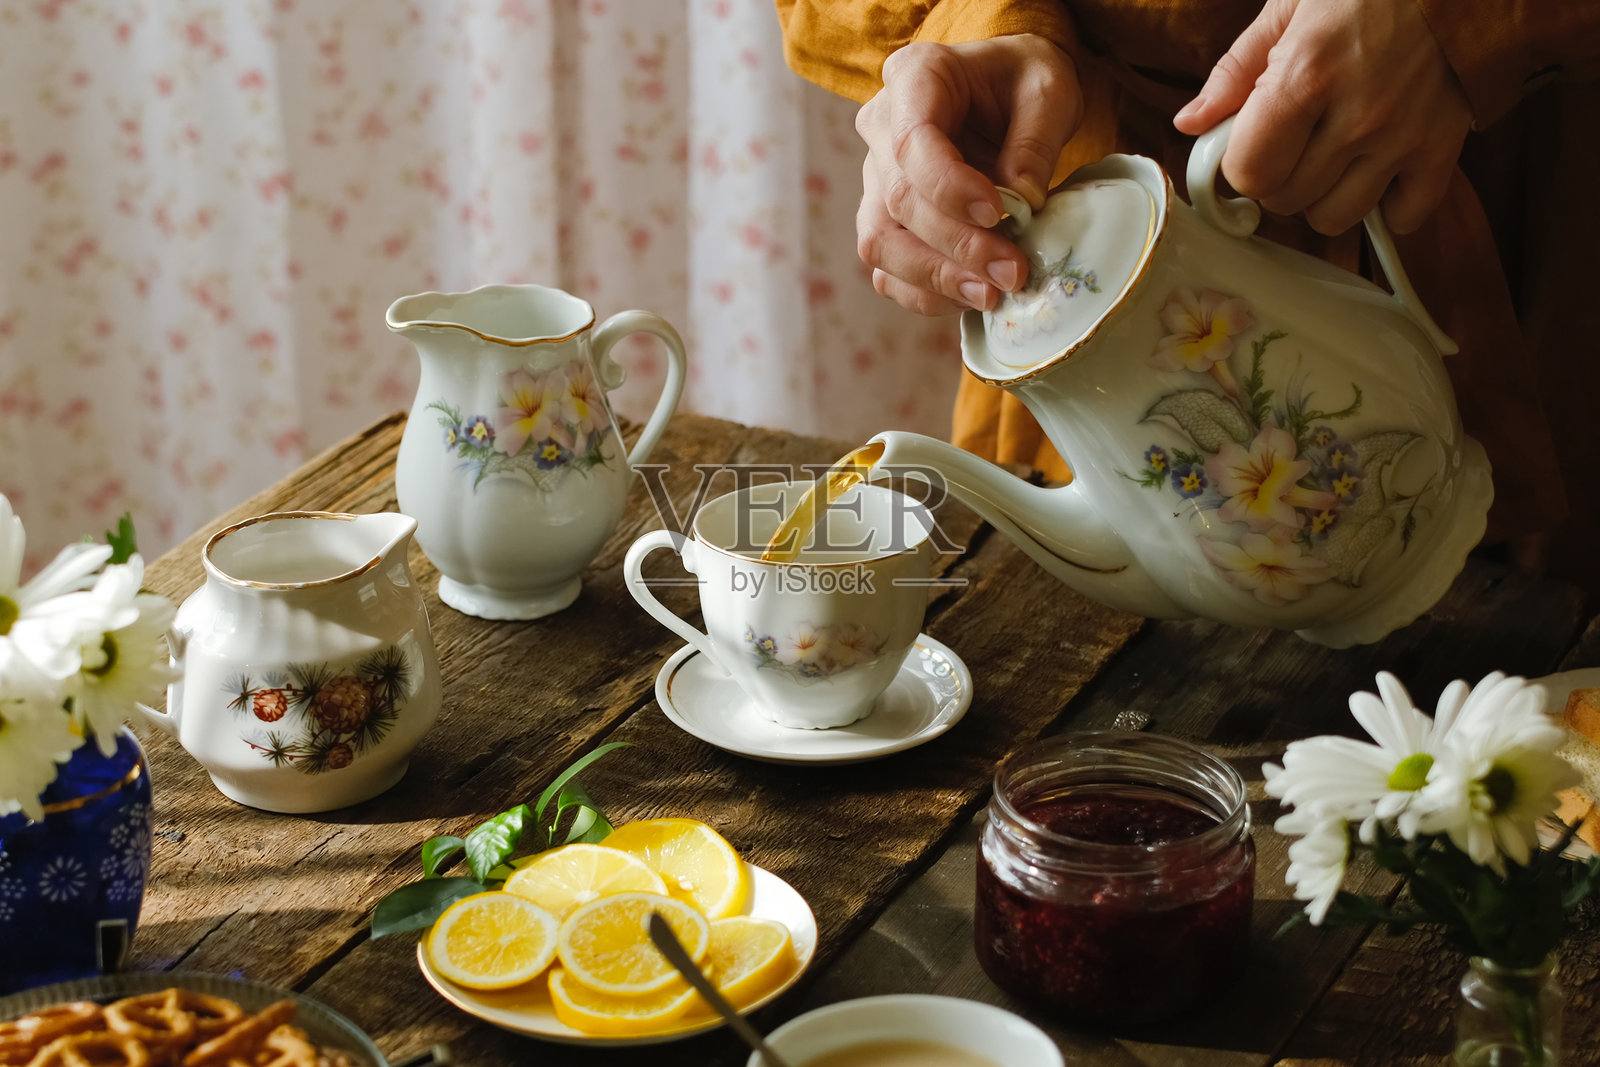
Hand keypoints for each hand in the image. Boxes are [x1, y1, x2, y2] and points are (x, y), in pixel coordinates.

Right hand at [855, 35, 1081, 314]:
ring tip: (991, 295)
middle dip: (957, 245)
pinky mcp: (884, 220)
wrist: (1005, 94)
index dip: (950, 188)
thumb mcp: (1048, 90)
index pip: (912, 143)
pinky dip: (924, 293)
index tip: (999, 213)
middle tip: (1012, 272)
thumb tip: (1022, 202)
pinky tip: (971, 298)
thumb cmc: (1023, 83)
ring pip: (880, 242)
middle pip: (899, 201)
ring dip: (935, 278)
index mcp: (914, 78)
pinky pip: (886, 269)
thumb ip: (1036, 141)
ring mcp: (875, 179)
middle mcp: (880, 128)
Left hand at [1173, 0, 1470, 235]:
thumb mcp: (1291, 5)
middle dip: (1277, 179)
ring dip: (1323, 197)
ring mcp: (1403, 137)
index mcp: (1307, 76)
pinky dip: (1386, 204)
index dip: (1239, 165)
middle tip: (1292, 143)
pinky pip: (1404, 216)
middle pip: (1287, 200)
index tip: (1247, 146)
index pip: (1250, 172)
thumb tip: (1189, 123)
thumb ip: (1236, 70)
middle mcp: (1356, 116)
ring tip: (1332, 156)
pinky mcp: (1445, 147)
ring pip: (1337, 217)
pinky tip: (1377, 170)